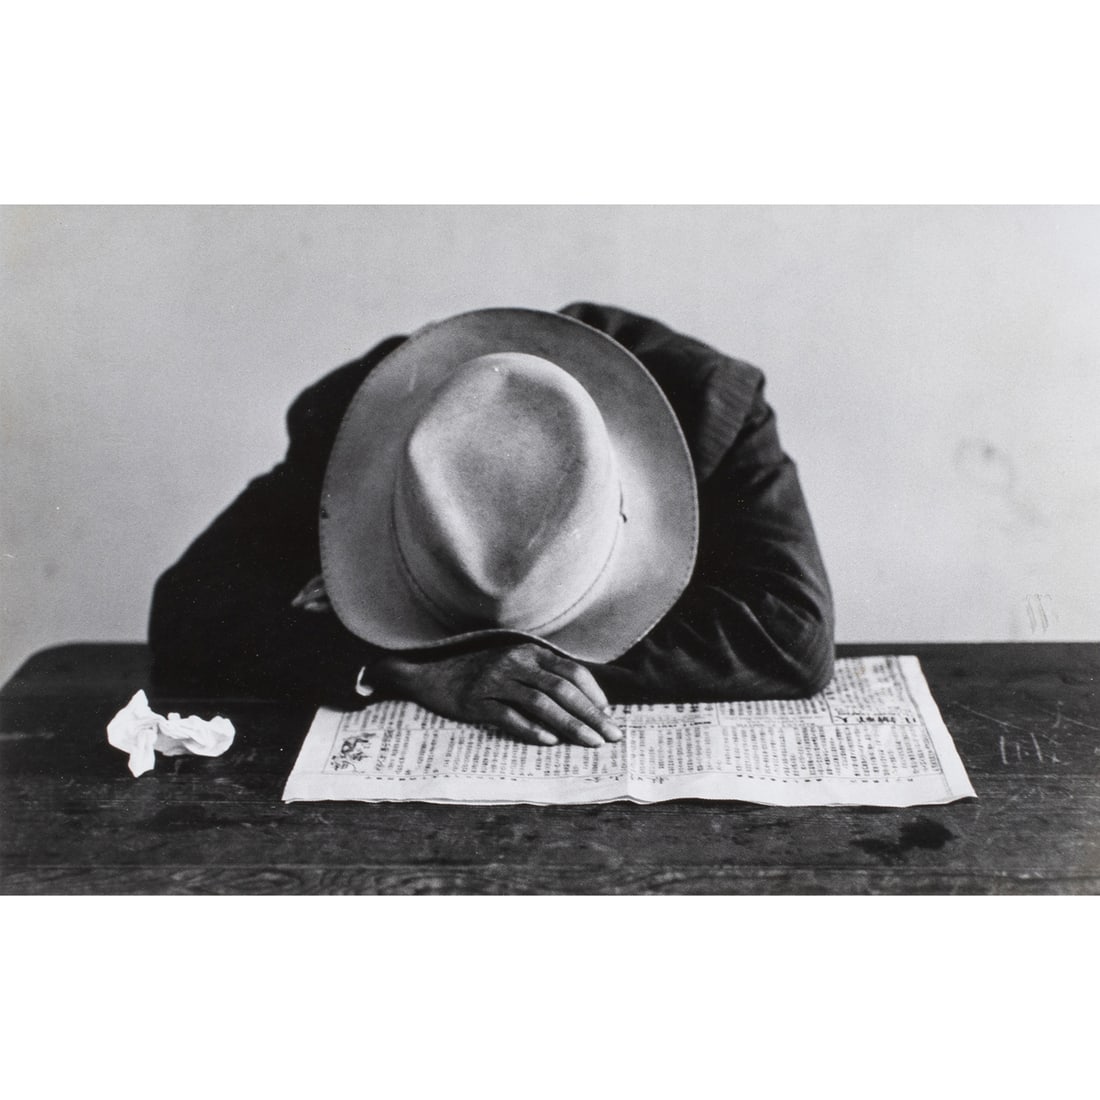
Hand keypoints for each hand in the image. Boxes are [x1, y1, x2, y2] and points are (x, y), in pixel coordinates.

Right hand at [373, 642, 621, 747]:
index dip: (593, 693)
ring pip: (541, 704)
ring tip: (589, 743)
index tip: (608, 714)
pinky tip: (549, 742)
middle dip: (591, 714)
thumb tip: (583, 704)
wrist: (431, 674)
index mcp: (529, 653)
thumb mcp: (514, 666)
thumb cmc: (480, 673)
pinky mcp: (476, 701)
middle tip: (611, 735)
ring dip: (570, 725)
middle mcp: (514, 663)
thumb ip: (543, 677)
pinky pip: (509, 717)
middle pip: (562, 689)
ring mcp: (495, 681)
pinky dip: (532, 730)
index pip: (571, 671)